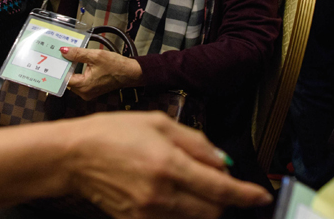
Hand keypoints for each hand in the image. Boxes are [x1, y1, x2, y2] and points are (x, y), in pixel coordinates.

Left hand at [62, 46, 142, 99]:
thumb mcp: (95, 56)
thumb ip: (78, 54)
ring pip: (73, 81)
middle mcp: (84, 93)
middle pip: (67, 80)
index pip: (64, 78)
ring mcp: (87, 93)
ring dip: (70, 70)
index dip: (59, 68)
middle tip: (59, 55)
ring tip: (67, 57)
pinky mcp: (91, 91)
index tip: (54, 58)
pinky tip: (76, 63)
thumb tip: (63, 51)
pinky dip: (77, 73)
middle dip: (64, 68)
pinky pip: (79, 82)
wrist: (129, 73)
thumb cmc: (115, 65)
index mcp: (83, 86)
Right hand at [67, 112, 272, 217]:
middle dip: (223, 198)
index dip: (246, 195)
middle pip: (213, 211)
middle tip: (214, 178)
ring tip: (188, 182)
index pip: (221, 189)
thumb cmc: (112, 133)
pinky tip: (173, 192)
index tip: (260, 197)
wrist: (74, 157)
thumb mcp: (158, 123)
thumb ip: (196, 142)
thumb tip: (223, 161)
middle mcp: (161, 195)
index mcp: (169, 165)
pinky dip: (184, 212)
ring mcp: (149, 213)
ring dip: (204, 206)